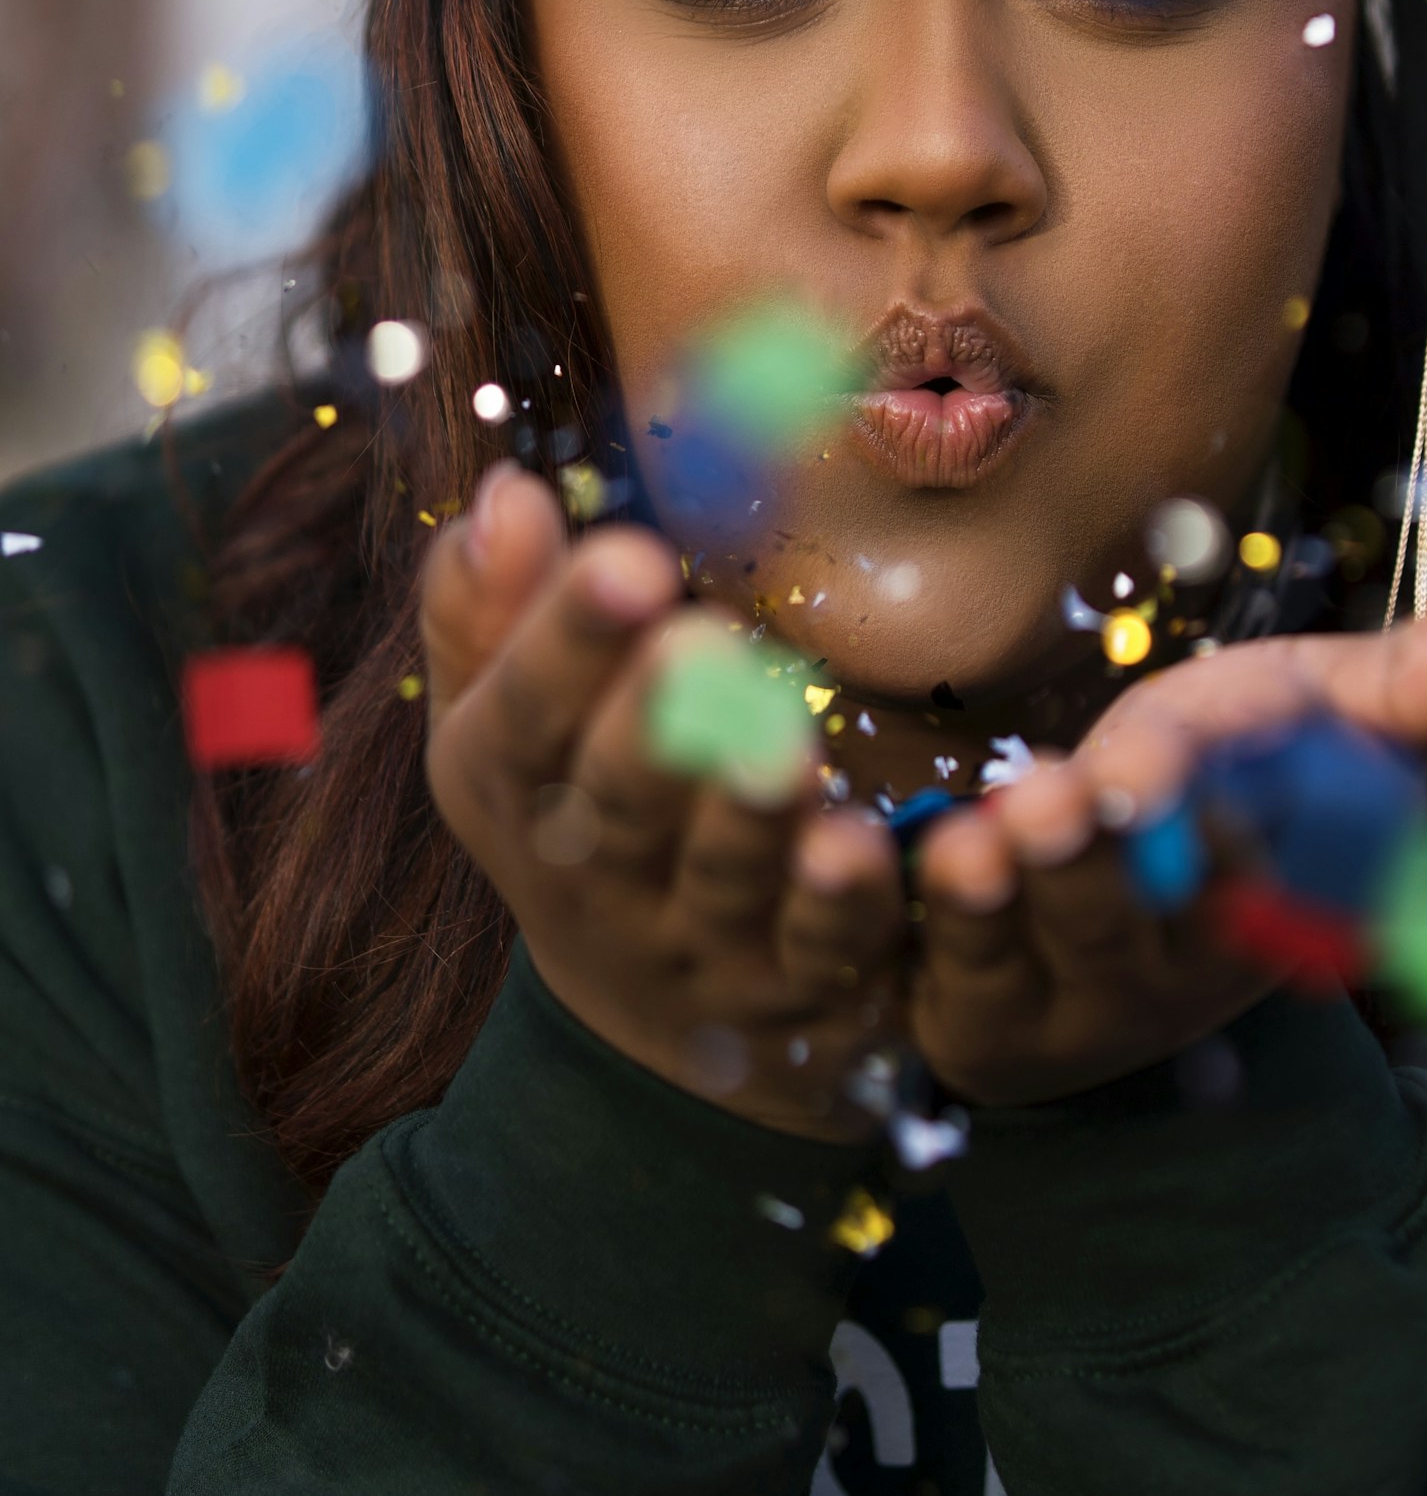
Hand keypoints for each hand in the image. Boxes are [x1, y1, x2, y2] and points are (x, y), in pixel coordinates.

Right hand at [422, 462, 906, 1138]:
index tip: (630, 559)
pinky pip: (825, 947)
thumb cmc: (574, 797)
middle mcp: (595, 873)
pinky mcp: (798, 984)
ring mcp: (698, 938)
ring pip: (723, 878)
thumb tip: (508, 491)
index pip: (523, 715)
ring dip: (751, 813)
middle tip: (703, 645)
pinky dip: (847, 903)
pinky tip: (867, 846)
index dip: (566, 642)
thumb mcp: (503, 715)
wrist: (643, 1003)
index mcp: (515, 786)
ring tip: (785, 744)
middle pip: (617, 804)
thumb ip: (490, 605)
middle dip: (654, 727)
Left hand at [910, 602, 1426, 1104]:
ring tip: (989, 833)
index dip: (1221, 835)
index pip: (1251, 877)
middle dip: (1099, 864)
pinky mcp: (962, 985)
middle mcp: (1162, 965)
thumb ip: (1419, 687)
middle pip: (1126, 919)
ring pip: (1026, 940)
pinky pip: (932, 949)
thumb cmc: (1223, 772)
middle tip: (1069, 801)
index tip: (1179, 775)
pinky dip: (900, 903)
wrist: (1091, 870)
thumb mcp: (1317, 720)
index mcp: (1265, 906)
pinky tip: (886, 850)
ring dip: (1005, 884)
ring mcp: (1055, 984)